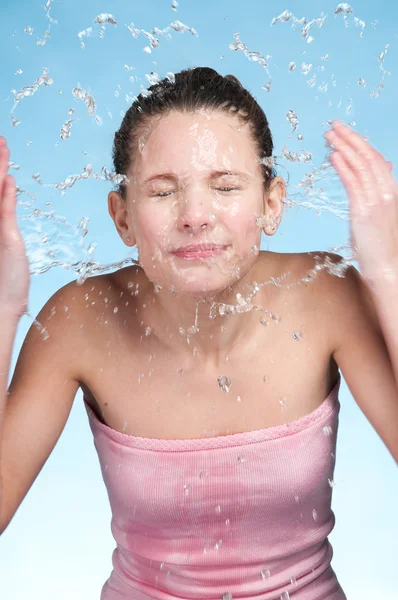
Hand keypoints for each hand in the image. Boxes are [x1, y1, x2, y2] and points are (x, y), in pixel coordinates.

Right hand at [0, 136, 29, 317]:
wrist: (0, 306)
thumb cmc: (4, 281)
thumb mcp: (7, 243)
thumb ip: (4, 212)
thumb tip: (5, 187)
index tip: (0, 148)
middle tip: (0, 140)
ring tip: (2, 146)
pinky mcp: (4, 236)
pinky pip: (3, 211)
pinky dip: (6, 194)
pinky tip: (8, 178)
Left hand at [325, 121, 397, 282]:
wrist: (387, 266)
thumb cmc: (381, 244)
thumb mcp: (382, 214)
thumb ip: (380, 191)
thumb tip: (384, 167)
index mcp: (392, 191)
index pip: (376, 159)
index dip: (360, 144)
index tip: (346, 133)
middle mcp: (387, 192)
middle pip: (369, 156)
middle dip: (351, 138)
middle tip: (335, 125)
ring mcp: (376, 200)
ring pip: (361, 166)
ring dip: (344, 147)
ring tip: (330, 136)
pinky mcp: (364, 211)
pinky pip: (353, 183)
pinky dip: (344, 167)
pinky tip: (334, 157)